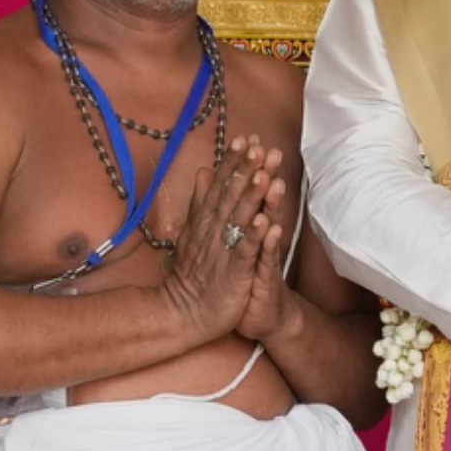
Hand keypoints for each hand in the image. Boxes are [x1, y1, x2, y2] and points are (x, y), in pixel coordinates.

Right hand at [157, 137, 286, 343]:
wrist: (183, 313)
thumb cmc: (194, 272)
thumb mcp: (193, 231)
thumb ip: (200, 200)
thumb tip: (204, 171)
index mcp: (206, 219)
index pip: (221, 185)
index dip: (234, 162)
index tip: (247, 138)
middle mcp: (213, 230)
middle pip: (231, 195)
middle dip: (247, 171)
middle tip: (261, 147)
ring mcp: (222, 250)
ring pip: (239, 219)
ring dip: (252, 196)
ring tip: (265, 174)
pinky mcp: (233, 272)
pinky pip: (245, 252)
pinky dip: (255, 237)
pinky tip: (266, 221)